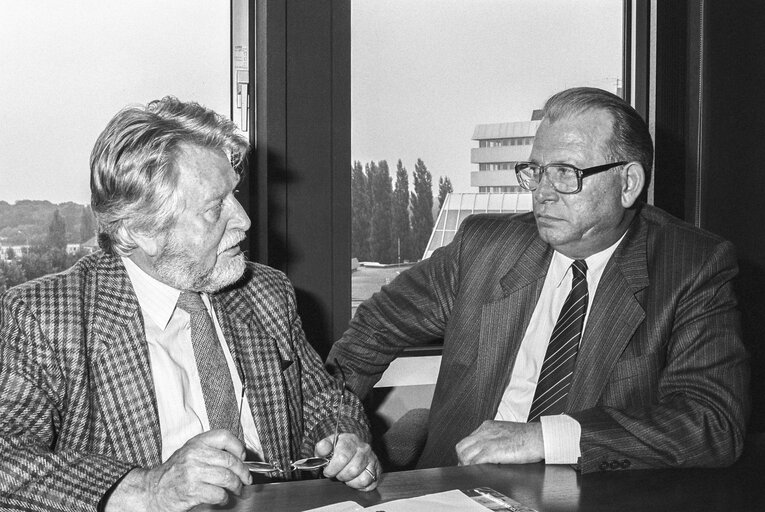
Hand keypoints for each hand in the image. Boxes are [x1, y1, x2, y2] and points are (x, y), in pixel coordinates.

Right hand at [106, 429, 250, 511]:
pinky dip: (224, 498)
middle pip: (231, 460)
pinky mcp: (192, 490)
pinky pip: (219, 493)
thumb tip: (238, 458)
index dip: (238, 447)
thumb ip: (210, 451)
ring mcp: (193, 472)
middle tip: (245, 479)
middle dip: (243, 472)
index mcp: (196, 443)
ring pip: (227, 477)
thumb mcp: (189, 453)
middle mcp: (195, 455)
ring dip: (236, 486)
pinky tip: (222, 499)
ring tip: (236, 490)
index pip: (224, 437)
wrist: (152, 491)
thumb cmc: (173, 473)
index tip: (243, 457)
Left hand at [315, 433, 379, 490]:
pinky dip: (360, 486)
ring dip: (351, 482)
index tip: (327, 471)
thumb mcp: (328, 445)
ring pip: (363, 479)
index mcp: (350, 441)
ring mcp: (372, 459)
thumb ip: (322, 447)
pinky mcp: (377, 470)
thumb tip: (322, 449)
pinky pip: (370, 484)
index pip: (342, 458)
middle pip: (353, 470)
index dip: (332, 469)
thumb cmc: (338, 449)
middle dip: (341, 476)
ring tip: (346, 476)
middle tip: (337, 473)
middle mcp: (364, 449)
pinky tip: (354, 479)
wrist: (351, 446)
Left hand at [455, 420, 543, 465]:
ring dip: (466, 465)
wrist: (539, 437)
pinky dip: (473, 468)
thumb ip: (495, 439)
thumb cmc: (528, 437)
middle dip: (462, 459)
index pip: (468, 439)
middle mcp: (485, 432)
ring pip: (465, 454)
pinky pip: (474, 461)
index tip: (469, 460)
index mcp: (488, 426)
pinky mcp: (492, 451)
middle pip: (462, 446)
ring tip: (472, 471)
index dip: (467, 452)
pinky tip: (478, 472)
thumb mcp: (506, 433)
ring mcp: (487, 441)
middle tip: (468, 468)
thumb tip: (488, 452)